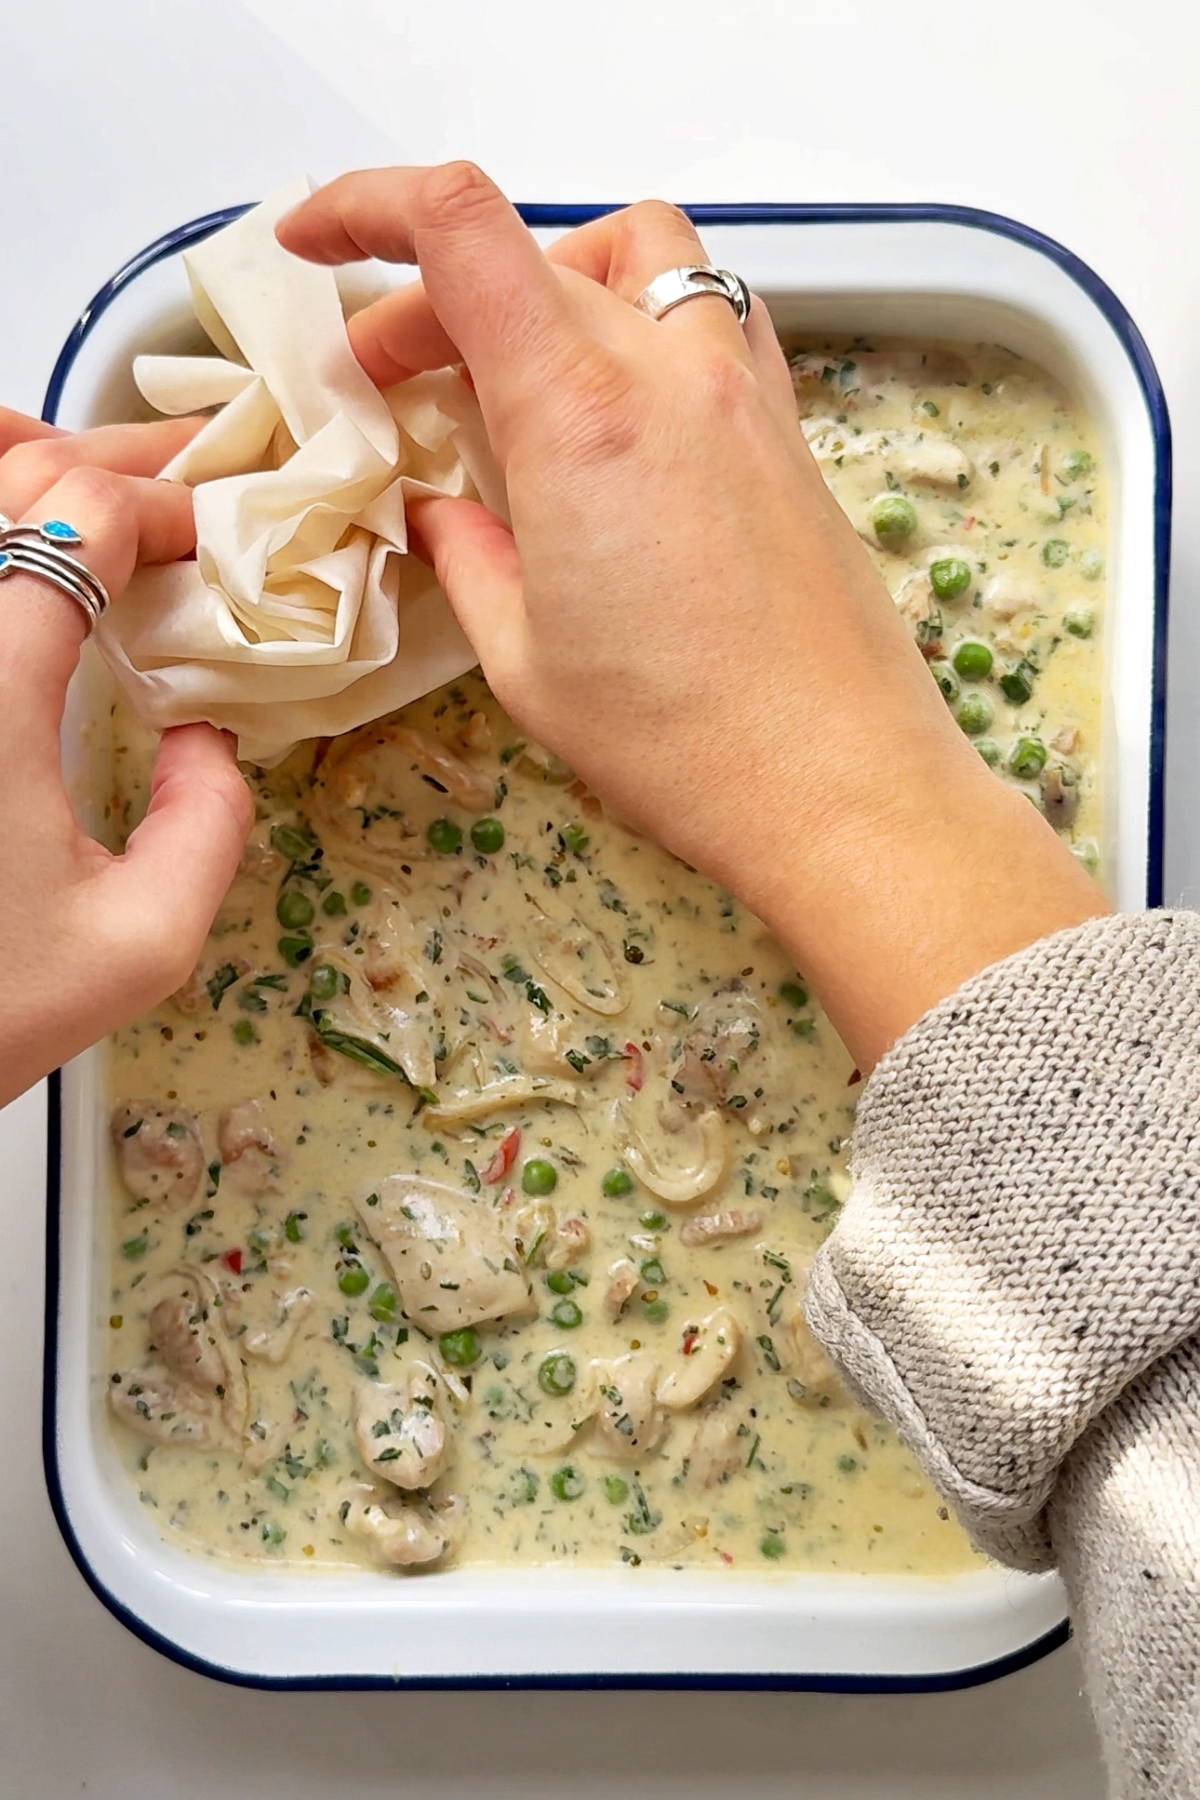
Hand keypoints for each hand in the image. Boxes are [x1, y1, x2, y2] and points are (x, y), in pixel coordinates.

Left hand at [0, 410, 251, 1106]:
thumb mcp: (140, 944)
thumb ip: (211, 825)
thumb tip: (205, 735)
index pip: (78, 526)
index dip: (158, 510)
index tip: (209, 541)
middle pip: (5, 483)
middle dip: (101, 458)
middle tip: (176, 471)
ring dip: (18, 466)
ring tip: (79, 474)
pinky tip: (7, 524)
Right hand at [278, 165, 1107, 1070]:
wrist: (842, 787)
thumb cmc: (683, 744)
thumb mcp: (525, 661)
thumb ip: (462, 556)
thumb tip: (434, 511)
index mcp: (579, 415)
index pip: (459, 228)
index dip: (364, 203)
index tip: (310, 239)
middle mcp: (669, 372)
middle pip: (528, 254)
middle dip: (433, 299)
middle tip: (392, 384)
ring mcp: (743, 391)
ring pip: (637, 254)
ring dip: (553, 278)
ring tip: (514, 367)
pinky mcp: (787, 430)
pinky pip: (710, 313)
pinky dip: (641, 319)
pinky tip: (617, 405)